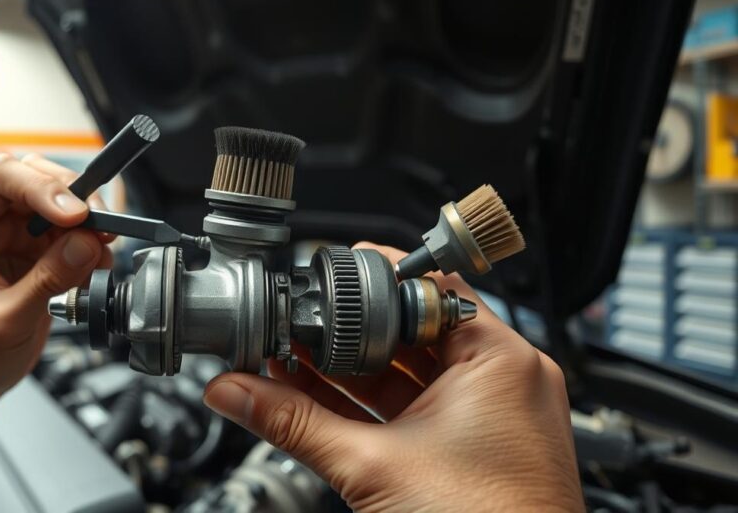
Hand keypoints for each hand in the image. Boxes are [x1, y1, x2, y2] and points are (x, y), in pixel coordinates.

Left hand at [0, 153, 112, 410]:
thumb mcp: (6, 321)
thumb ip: (47, 280)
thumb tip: (85, 245)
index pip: (0, 179)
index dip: (40, 187)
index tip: (74, 214)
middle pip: (33, 180)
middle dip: (72, 196)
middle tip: (99, 223)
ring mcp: (15, 240)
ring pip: (57, 204)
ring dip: (86, 221)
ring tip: (102, 247)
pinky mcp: (38, 255)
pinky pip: (71, 234)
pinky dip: (91, 244)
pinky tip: (95, 265)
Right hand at [203, 242, 582, 511]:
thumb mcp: (370, 465)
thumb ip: (293, 422)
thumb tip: (237, 390)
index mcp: (499, 361)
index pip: (428, 288)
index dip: (371, 279)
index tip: (328, 277)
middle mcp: (504, 381)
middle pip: (412, 331)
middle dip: (349, 331)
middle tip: (299, 324)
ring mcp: (492, 416)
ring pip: (410, 372)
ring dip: (352, 370)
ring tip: (296, 359)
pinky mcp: (475, 447)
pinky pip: (415, 407)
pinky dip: (371, 403)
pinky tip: (321, 397)